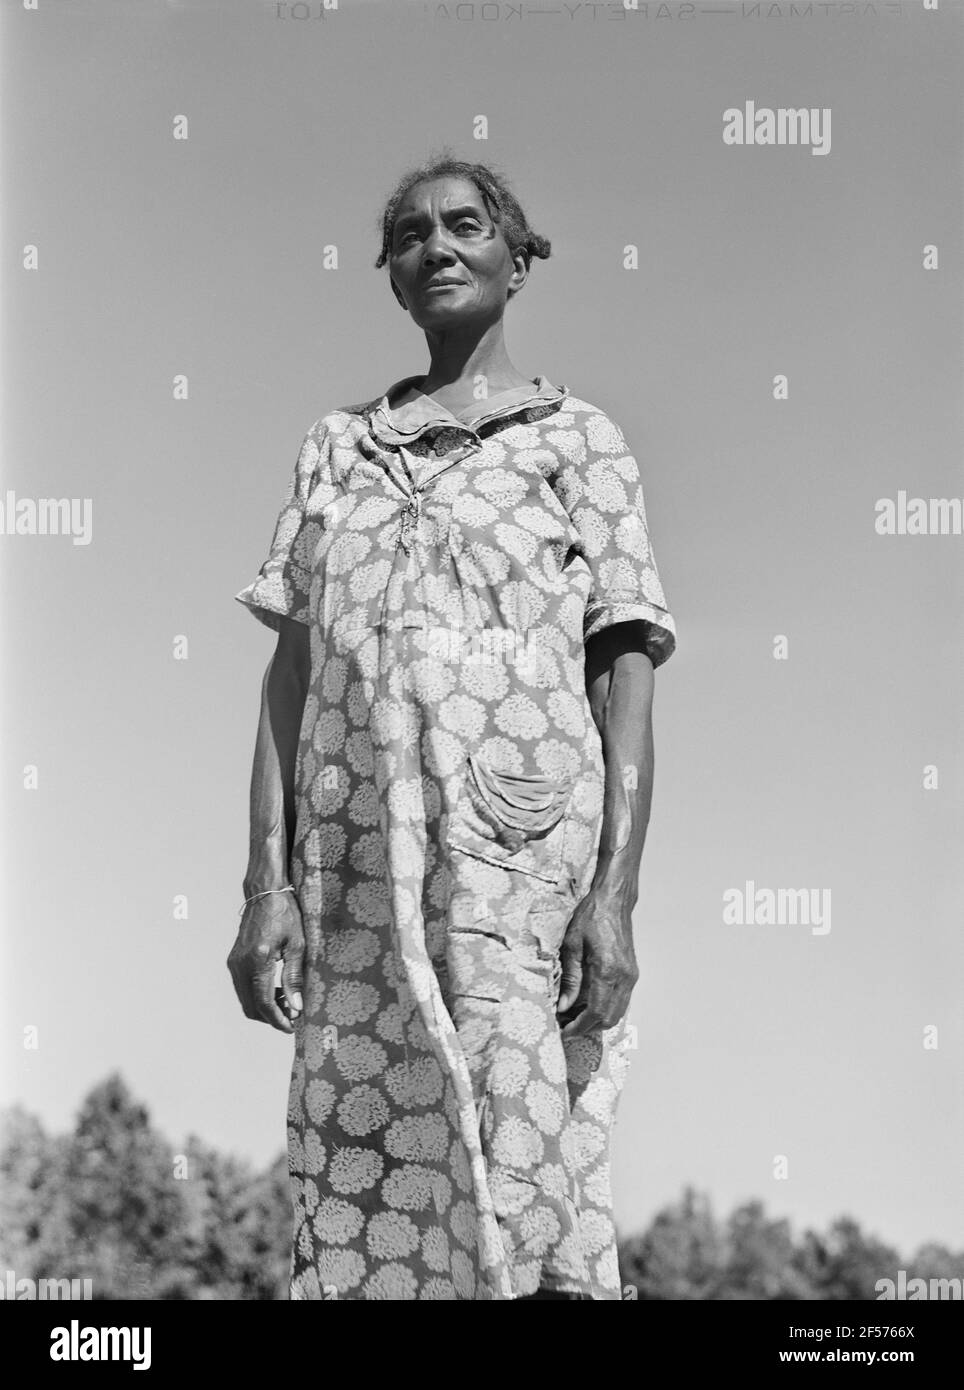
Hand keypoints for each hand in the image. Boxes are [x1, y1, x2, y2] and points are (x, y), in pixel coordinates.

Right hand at [227, 890, 304, 1033]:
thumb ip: (294, 977)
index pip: (263, 1002)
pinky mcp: (234, 961)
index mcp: (257, 960)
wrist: (265, 894)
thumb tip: (296, 1006)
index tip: (292, 1028)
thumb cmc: (285, 915)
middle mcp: (240, 964)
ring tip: (287, 1004)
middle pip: (251, 1007)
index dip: (278, 1019)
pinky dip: (258, 996)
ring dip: (264, 1008)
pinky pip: (243, 988)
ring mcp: (234, 963)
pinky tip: (276, 991)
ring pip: (246, 1000)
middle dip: (271, 1017)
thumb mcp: (297, 944)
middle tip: (292, 1017)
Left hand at [556, 890, 638, 1038]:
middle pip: (609, 1019)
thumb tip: (563, 1006)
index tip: (564, 1031)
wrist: (613, 900)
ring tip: (573, 1016)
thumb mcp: (572, 945)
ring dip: (596, 1020)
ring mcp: (631, 976)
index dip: (579, 1027)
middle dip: (587, 1027)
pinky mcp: (631, 973)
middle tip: (565, 1025)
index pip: (596, 1013)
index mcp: (608, 970)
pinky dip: (605, 1008)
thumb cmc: (591, 916)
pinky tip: (586, 1002)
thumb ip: (570, 979)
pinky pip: (620, 1000)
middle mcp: (624, 977)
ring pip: (617, 1012)